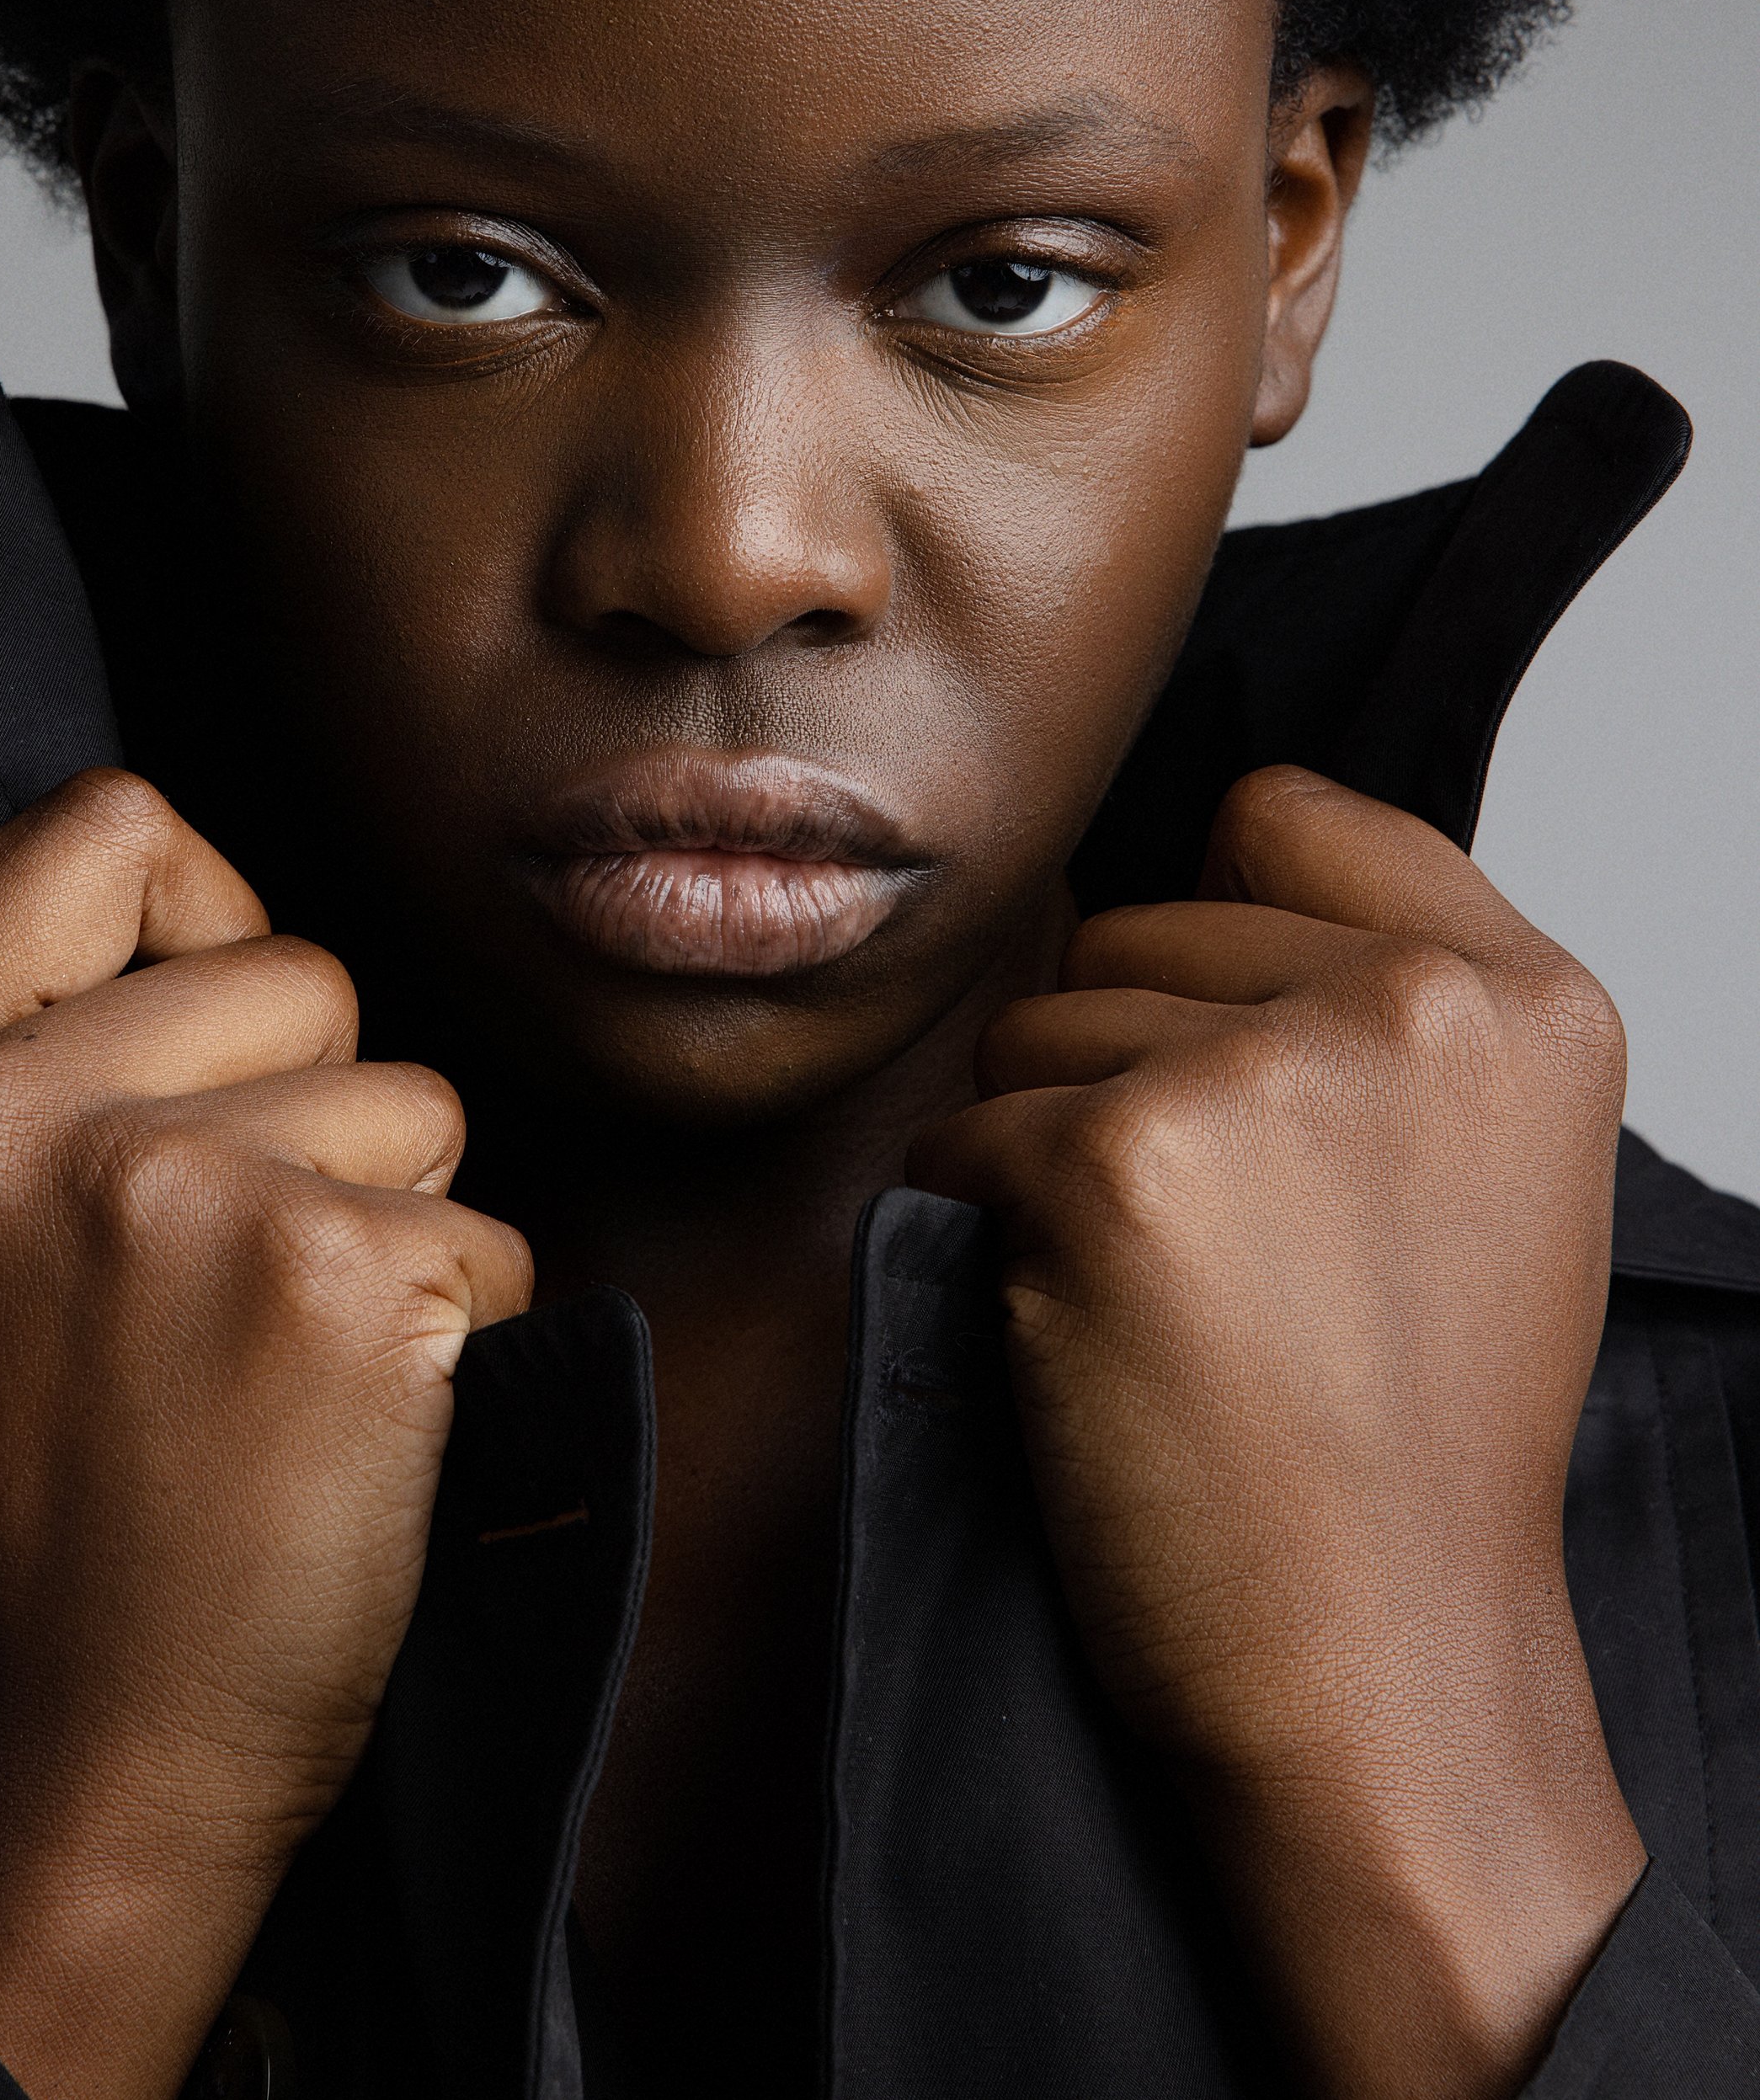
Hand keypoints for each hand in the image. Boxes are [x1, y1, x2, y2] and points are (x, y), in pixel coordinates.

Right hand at [0, 771, 530, 2099]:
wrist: (80, 1747)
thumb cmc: (40, 1487)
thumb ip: (39, 1040)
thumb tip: (202, 898)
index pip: (104, 828)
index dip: (200, 920)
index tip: (198, 1047)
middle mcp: (4, 1115)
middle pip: (299, 967)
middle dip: (314, 1108)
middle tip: (216, 1282)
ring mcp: (169, 1190)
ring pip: (414, 1096)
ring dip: (390, 1218)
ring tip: (267, 1358)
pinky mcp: (328, 1277)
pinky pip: (486, 1225)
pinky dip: (453, 1321)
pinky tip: (343, 1421)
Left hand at [908, 767, 1642, 2099]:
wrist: (1376, 1668)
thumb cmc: (1407, 1439)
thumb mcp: (1482, 1170)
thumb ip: (1373, 1000)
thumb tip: (1198, 877)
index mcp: (1522, 995)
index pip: (1282, 816)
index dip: (1219, 941)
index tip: (1249, 1072)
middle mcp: (1409, 1005)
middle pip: (1135, 929)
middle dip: (1129, 1064)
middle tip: (1227, 1250)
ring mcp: (1260, 1073)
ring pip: (1035, 1025)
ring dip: (1053, 1145)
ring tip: (1173, 1298)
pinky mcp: (1114, 1160)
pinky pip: (962, 1131)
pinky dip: (983, 1223)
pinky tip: (1090, 1332)